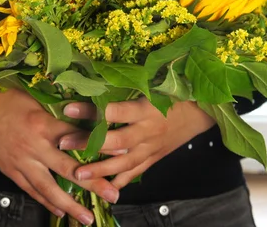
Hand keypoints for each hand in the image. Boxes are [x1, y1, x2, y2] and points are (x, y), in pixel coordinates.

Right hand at [0, 82, 119, 225]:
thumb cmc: (2, 94)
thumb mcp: (32, 95)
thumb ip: (55, 108)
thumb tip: (82, 111)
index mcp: (42, 123)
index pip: (77, 138)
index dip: (100, 145)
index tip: (122, 152)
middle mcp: (34, 146)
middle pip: (68, 169)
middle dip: (93, 184)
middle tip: (114, 194)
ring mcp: (21, 161)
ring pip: (48, 188)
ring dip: (69, 205)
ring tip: (87, 218)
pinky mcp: (9, 170)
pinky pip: (30, 189)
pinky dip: (45, 201)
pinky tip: (59, 211)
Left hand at [58, 98, 215, 188]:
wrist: (203, 110)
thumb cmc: (175, 91)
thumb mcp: (154, 83)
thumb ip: (127, 83)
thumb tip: (94, 77)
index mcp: (147, 109)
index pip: (114, 111)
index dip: (91, 110)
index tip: (68, 107)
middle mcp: (148, 131)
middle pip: (115, 141)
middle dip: (88, 144)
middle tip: (63, 143)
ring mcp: (151, 147)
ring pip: (123, 163)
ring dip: (99, 170)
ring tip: (78, 174)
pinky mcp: (155, 157)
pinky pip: (135, 172)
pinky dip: (120, 181)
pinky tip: (105, 190)